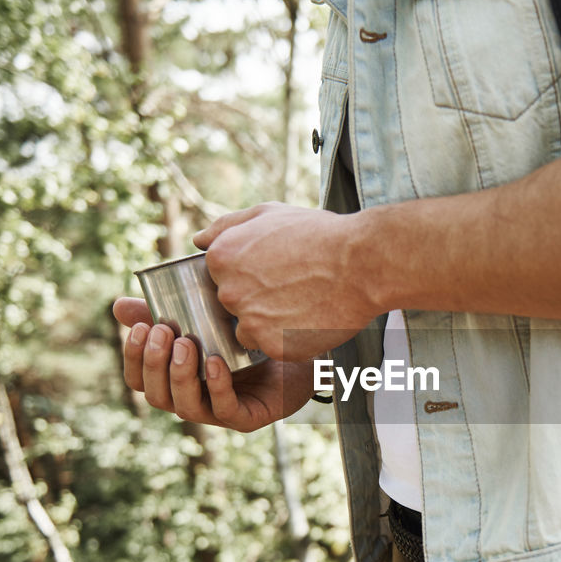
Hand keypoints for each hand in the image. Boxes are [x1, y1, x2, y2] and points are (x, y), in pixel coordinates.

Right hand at [113, 297, 314, 431]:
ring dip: (180, 375)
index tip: (140, 327)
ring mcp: (219, 412)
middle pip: (156, 396)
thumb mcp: (204, 318)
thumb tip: (118, 305)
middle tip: (163, 330)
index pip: (139, 380)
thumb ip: (166, 310)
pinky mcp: (247, 418)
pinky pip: (226, 409)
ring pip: (185, 407)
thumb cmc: (248, 337)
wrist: (300, 353)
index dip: (133, 358)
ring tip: (185, 343)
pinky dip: (216, 387)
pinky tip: (214, 363)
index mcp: (176, 380)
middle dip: (154, 363)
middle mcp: (193, 400)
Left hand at [192, 203, 376, 361]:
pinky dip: (290, 339)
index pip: (220, 278)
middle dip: (256, 299)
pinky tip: (310, 319)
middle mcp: (228, 292)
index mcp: (221, 257)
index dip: (248, 275)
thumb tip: (198, 240)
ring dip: (270, 323)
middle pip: (232, 305)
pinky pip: (274, 348)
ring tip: (302, 304)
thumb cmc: (319, 235)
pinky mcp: (273, 346)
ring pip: (249, 331)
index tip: (273, 271)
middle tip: (292, 287)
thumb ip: (227, 226)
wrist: (361, 263)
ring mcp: (250, 322)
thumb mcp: (269, 213)